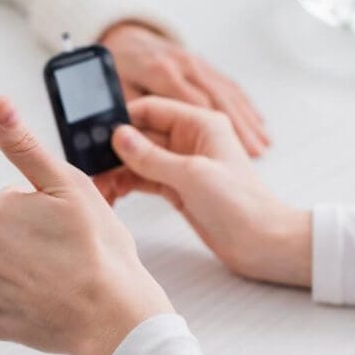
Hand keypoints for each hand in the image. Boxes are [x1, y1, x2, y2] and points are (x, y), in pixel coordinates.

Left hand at [0, 97, 173, 354]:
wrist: (114, 316)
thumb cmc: (98, 248)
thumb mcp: (67, 184)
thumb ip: (25, 145)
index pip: (9, 202)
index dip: (40, 210)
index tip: (64, 226)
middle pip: (0, 236)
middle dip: (25, 240)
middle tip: (65, 252)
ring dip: (21, 273)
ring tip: (59, 278)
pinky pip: (0, 306)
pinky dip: (20, 304)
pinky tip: (48, 301)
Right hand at [95, 97, 311, 287]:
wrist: (263, 244)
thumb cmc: (242, 206)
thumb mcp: (192, 176)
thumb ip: (152, 156)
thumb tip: (119, 137)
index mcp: (200, 124)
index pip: (152, 109)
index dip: (123, 119)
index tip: (95, 133)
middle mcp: (190, 140)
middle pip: (142, 135)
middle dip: (115, 150)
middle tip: (91, 166)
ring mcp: (183, 164)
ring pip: (139, 159)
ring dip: (117, 170)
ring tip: (99, 186)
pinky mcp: (178, 188)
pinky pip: (145, 178)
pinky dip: (127, 184)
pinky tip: (113, 193)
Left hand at [100, 22, 269, 156]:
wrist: (126, 36)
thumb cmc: (120, 66)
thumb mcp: (117, 87)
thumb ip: (126, 110)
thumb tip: (129, 138)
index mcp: (161, 71)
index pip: (192, 102)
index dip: (212, 128)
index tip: (228, 149)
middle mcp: (185, 65)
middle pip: (217, 98)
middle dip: (239, 125)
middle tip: (257, 152)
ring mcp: (197, 64)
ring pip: (227, 93)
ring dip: (247, 119)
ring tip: (264, 144)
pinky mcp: (204, 66)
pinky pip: (228, 86)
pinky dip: (245, 106)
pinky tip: (258, 123)